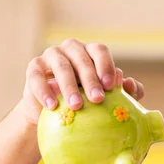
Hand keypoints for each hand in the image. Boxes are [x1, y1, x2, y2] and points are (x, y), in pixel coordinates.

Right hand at [23, 38, 144, 124]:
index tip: (111, 86)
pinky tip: (53, 106)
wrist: (53, 113)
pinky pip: (37, 77)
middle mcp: (71, 49)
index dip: (106, 66)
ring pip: (61, 66)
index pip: (100, 51)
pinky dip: (44, 91)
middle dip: (91, 79)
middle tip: (97, 100)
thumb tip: (130, 85)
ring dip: (69, 86)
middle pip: (82, 59)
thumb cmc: (86, 101)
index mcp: (90, 53)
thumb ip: (123, 92)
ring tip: (76, 106)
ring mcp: (51, 57)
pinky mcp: (33, 69)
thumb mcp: (106, 98)